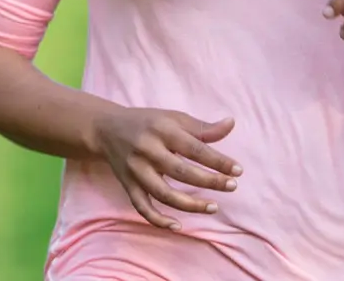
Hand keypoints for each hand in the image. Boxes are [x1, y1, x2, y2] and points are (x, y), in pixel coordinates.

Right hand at [91, 107, 240, 229]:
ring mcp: (135, 170)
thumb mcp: (173, 118)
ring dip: (191, 205)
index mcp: (161, 130)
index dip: (218, 161)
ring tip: (214, 207)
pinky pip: (142, 206)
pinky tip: (178, 226)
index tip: (238, 171)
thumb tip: (231, 124)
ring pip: (164, 193)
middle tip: (232, 186)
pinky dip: (158, 219)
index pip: (194, 148)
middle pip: (182, 172)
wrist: (105, 128)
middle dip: (210, 181)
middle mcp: (147, 150)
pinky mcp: (127, 184)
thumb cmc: (147, 122)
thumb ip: (202, 127)